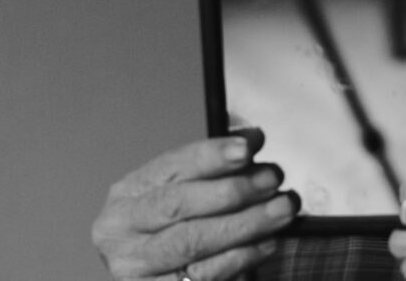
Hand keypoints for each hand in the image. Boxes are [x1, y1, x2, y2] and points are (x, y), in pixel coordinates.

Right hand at [91, 130, 298, 279]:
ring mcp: (136, 268)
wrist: (161, 278)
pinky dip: (241, 257)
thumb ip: (222, 165)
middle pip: (178, 205)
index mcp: (129, 193)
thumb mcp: (192, 190)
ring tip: (282, 209)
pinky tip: (268, 242)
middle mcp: (122, 230)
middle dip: (232, 190)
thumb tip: (253, 138)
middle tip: (272, 179)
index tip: (247, 148)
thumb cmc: (179, 227)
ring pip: (193, 242)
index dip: (210, 156)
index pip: (170, 167)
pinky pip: (204, 276)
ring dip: (246, 224)